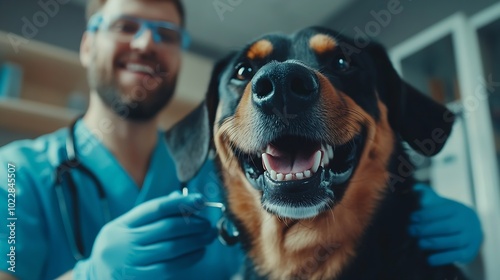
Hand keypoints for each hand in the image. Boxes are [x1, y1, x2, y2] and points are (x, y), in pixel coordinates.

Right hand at [73, 192, 216, 278]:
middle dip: (193, 223)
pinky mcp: (139, 279)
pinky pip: (170, 268)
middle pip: (167, 228)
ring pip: (172, 248)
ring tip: (208, 236)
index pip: (156, 208)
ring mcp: (131, 262)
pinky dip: (188, 259)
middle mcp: (124, 243)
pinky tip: (199, 252)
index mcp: (121, 225)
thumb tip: (182, 199)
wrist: (95, 279)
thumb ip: (151, 216)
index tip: (200, 201)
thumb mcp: (126, 229)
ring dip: (195, 241)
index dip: (181, 203)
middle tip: (207, 223)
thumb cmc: (118, 249)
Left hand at [409, 183, 482, 265]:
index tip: (411, 218)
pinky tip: (429, 260)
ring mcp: (470, 238)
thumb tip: (414, 188)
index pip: (442, 212)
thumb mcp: (439, 204)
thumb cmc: (447, 215)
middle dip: (426, 229)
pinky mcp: (469, 253)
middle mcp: (466, 223)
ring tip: (418, 243)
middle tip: (410, 231)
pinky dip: (443, 258)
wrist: (469, 229)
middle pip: (446, 227)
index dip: (426, 215)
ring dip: (433, 243)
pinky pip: (456, 256)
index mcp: (457, 210)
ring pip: (452, 241)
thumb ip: (426, 195)